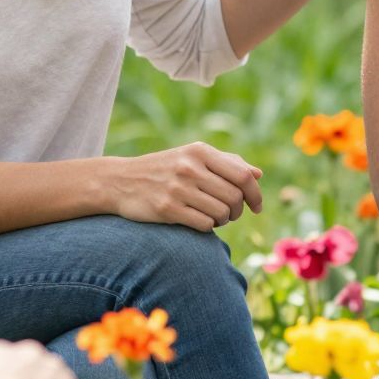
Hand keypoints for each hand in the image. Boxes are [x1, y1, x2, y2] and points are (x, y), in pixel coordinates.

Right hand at [109, 143, 262, 230]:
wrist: (120, 181)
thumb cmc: (164, 169)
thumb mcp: (193, 157)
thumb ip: (226, 163)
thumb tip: (258, 174)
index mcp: (200, 151)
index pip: (243, 175)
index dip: (255, 194)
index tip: (257, 207)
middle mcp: (190, 167)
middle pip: (234, 197)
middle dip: (237, 211)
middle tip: (229, 214)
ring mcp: (178, 188)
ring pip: (221, 213)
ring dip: (223, 220)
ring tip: (214, 217)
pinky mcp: (167, 208)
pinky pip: (204, 224)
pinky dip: (207, 227)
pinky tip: (199, 222)